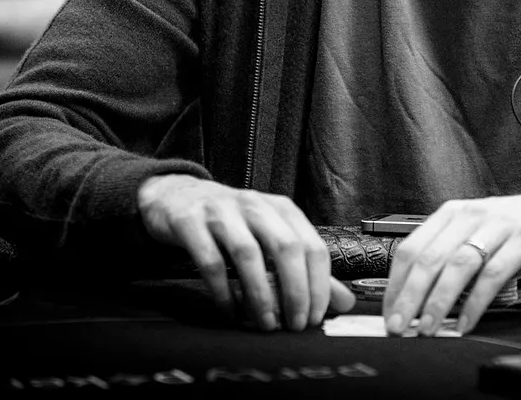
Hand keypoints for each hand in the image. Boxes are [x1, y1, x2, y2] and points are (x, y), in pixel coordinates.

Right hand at [137, 174, 353, 331]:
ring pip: (248, 255)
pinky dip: (223, 292)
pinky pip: (210, 262)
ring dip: (260, 295)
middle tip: (295, 324)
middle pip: (285, 248)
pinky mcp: (191, 223)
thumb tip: (343, 301)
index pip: (312, 246)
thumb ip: (306, 267)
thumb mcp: (272, 234)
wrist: (177, 196)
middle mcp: (255, 206)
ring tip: (266, 323)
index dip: (319, 285)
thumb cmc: (232, 221)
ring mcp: (222, 212)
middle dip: (295, 291)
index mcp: (281, 208)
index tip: (316, 316)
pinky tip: (230, 312)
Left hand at [383, 190, 520, 336]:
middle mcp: (470, 215)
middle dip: (410, 297)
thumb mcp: (478, 237)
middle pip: (429, 259)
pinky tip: (465, 323)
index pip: (410, 249)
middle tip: (399, 326)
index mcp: (451, 214)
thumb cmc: (517, 232)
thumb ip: (451, 259)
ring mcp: (498, 225)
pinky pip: (493, 274)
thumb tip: (416, 302)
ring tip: (428, 329)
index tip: (389, 314)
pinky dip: (475, 302)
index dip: (395, 285)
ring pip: (458, 265)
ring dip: (438, 302)